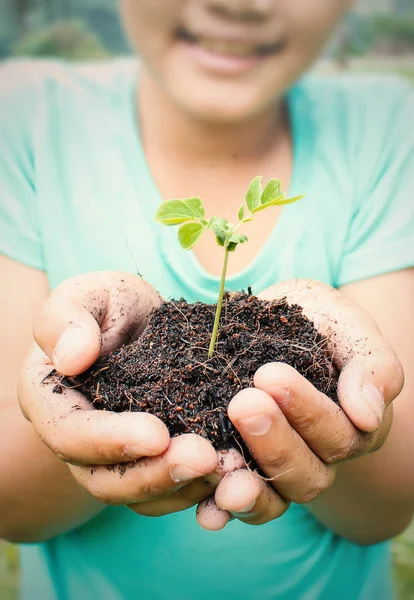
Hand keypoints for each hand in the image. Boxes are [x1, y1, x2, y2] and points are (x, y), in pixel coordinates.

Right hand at [19, 272, 217, 515]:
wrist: (141, 324)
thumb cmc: (109, 306)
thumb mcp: (87, 295)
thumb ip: (67, 319)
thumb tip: (72, 358)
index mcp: (53, 402)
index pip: (71, 434)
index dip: (111, 440)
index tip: (158, 434)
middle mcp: (79, 442)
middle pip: (106, 480)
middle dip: (156, 474)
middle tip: (205, 458)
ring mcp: (117, 458)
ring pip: (141, 495)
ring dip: (183, 488)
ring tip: (228, 468)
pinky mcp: (153, 461)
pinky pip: (171, 489)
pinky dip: (202, 486)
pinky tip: (235, 470)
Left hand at [196, 279, 403, 529]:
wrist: (272, 323)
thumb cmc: (317, 323)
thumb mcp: (348, 328)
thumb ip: (372, 367)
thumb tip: (367, 416)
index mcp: (352, 427)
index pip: (339, 434)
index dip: (307, 411)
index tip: (269, 374)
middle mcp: (319, 458)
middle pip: (306, 473)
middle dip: (274, 442)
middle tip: (243, 404)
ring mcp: (280, 471)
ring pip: (274, 497)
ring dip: (249, 488)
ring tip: (221, 466)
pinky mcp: (242, 472)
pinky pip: (237, 503)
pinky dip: (221, 510)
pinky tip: (206, 510)